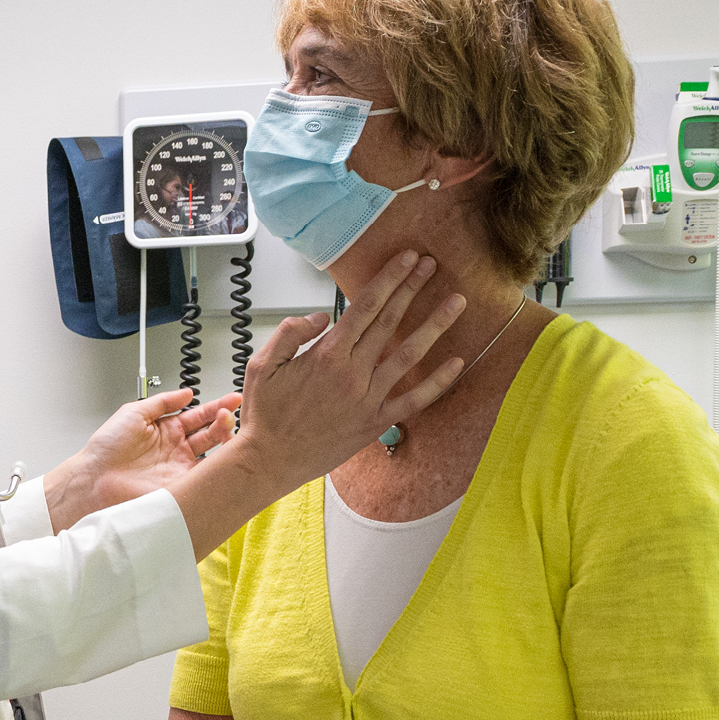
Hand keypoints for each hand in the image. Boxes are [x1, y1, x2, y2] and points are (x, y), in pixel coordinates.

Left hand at [44, 390, 241, 531]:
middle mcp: (176, 450)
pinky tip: (226, 455)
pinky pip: (204, 478)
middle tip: (231, 413)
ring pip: (212, 454)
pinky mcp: (181, 488)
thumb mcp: (134, 412)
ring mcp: (180, 469)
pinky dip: (218, 468)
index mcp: (167, 431)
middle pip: (210, 434)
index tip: (231, 400)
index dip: (216, 407)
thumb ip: (162, 402)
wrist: (95, 479)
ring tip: (229, 427)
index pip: (198, 416)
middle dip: (224, 421)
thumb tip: (185, 392)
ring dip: (224, 441)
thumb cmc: (107, 448)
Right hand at [235, 250, 465, 490]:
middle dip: (412, 289)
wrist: (271, 460)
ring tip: (457, 302)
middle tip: (431, 265)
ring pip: (409, 355)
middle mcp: (353, 374)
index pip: (365, 307)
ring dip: (435, 326)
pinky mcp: (375, 422)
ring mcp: (368, 399)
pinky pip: (414, 400)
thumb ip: (290, 333)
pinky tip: (457, 362)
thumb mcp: (262, 364)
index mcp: (327, 355)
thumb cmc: (265, 414)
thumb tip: (320, 314)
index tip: (406, 259)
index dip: (389, 279)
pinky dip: (437, 382)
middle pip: (390, 322)